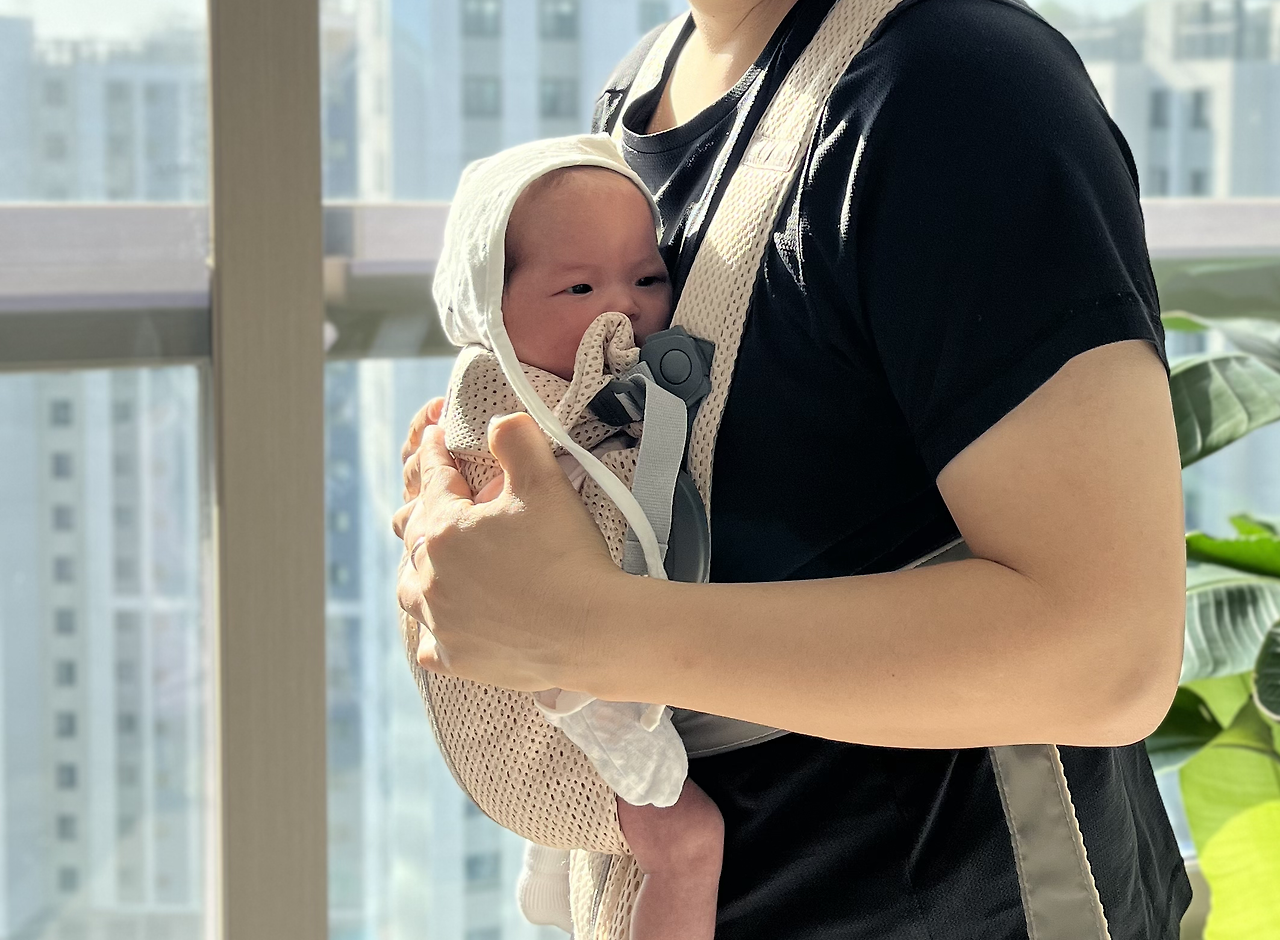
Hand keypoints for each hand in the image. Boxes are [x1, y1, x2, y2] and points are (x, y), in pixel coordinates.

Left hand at [395, 411, 622, 691]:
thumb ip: (516, 439)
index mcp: (444, 529)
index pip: (433, 479)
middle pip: (416, 536)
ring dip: (421, 572)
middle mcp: (430, 576)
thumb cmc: (567, 554)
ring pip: (411, 591)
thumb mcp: (544, 482)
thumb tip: (500, 420)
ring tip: (435, 566)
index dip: (435, 453)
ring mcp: (440, 622)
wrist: (592, 628)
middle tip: (443, 501)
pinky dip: (436, 629)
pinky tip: (447, 624)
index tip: (435, 438)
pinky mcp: (457, 658)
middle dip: (428, 512)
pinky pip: (430, 641)